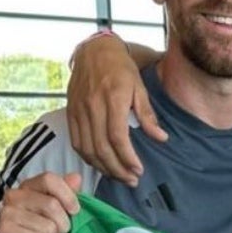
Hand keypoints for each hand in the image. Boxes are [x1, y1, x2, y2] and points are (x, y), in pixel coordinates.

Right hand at [0, 172, 82, 232]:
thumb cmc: (42, 232)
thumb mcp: (61, 211)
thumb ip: (69, 193)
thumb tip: (76, 177)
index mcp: (29, 186)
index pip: (49, 179)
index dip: (67, 195)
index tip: (75, 210)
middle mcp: (15, 196)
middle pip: (51, 205)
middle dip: (63, 225)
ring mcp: (6, 213)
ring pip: (47, 226)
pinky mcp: (4, 231)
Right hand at [66, 34, 164, 185]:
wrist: (94, 52)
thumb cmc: (121, 69)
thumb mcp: (140, 87)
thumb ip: (148, 115)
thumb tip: (161, 138)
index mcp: (113, 98)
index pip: (117, 136)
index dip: (127, 157)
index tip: (139, 170)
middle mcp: (93, 106)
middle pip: (101, 147)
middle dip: (117, 169)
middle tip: (131, 180)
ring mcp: (79, 111)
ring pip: (87, 149)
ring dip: (103, 167)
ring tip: (119, 177)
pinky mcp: (70, 113)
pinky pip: (77, 142)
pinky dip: (88, 158)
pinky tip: (101, 165)